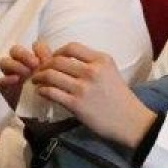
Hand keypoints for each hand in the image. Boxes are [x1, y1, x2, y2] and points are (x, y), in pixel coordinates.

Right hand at [0, 42, 51, 108]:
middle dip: (24, 54)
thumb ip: (54, 68)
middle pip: (15, 50)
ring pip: (4, 62)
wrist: (45, 114)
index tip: (46, 59)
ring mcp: (11, 76)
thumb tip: (55, 58)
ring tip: (25, 73)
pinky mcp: (4, 89)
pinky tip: (16, 81)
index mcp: (36, 60)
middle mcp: (21, 65)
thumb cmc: (52, 93)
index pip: (34, 47)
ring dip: (14, 65)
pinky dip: (6, 79)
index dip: (39, 50)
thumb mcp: (56, 80)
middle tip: (34, 64)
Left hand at [32, 43, 156, 147]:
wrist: (130, 120)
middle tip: (40, 70)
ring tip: (37, 81)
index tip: (54, 59)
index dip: (57, 52)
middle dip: (44, 65)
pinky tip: (42, 92)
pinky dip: (42, 91)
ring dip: (39, 77)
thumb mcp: (111, 72)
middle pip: (58, 60)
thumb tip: (68, 61)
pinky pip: (51, 93)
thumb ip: (93, 64)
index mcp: (101, 60)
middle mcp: (92, 71)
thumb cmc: (119, 97)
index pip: (72, 47)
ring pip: (51, 75)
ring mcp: (83, 88)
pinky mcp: (76, 104)